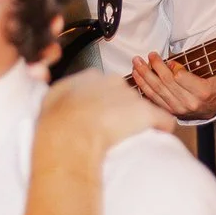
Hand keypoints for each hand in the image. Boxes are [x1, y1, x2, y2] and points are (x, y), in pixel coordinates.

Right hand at [41, 68, 171, 153]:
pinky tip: (160, 135)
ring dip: (139, 121)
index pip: (106, 86)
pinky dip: (163, 127)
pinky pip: (164, 120)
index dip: (105, 102)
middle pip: (125, 95)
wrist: (69, 134)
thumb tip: (65, 96)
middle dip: (123, 110)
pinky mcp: (146, 113)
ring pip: (142, 108)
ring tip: (132, 137)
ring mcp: (131, 97)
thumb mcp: (51, 99)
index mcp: (91, 77)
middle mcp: (114, 82)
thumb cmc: (56, 122)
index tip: (102, 115)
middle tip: (115, 128)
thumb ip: (63, 93)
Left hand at [129, 55, 215, 121]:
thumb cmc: (212, 87)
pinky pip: (153, 98)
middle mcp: (189, 102)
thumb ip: (194, 68)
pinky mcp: (170, 112)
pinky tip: (137, 77)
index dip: (171, 67)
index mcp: (202, 92)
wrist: (214, 108)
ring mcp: (178, 109)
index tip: (167, 59)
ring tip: (137, 64)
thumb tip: (171, 64)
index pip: (180, 77)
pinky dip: (144, 87)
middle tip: (149, 55)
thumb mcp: (211, 74)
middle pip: (166, 82)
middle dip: (155, 67)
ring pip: (157, 90)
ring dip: (145, 75)